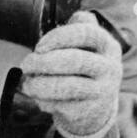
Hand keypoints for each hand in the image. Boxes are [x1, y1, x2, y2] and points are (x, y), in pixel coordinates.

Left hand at [20, 10, 121, 137]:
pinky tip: (39, 97)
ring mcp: (103, 91)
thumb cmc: (82, 70)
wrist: (95, 109)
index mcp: (107, 45)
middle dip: (43, 62)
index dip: (59, 37)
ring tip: (27, 83)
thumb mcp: (85, 46)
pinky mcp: (91, 110)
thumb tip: (63, 27)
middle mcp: (110, 67)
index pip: (85, 33)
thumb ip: (76, 27)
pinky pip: (63, 104)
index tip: (39, 46)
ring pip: (67, 86)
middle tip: (26, 65)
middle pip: (75, 60)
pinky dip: (44, 100)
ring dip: (40, 84)